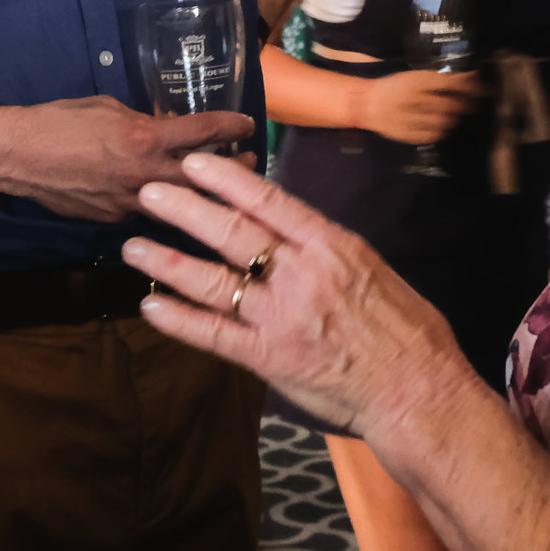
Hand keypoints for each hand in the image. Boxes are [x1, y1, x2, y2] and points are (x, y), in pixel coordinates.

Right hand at [0, 95, 253, 222]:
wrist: (18, 156)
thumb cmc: (60, 120)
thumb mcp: (108, 108)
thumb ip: (143, 120)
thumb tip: (163, 128)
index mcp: (145, 137)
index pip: (204, 132)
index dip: (233, 126)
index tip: (250, 125)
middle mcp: (144, 174)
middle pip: (205, 178)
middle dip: (234, 171)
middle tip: (251, 163)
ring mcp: (129, 203)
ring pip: (178, 203)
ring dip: (200, 193)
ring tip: (218, 187)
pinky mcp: (112, 219)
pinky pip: (143, 211)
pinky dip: (158, 203)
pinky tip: (163, 198)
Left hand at [122, 151, 472, 441]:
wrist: (417, 389)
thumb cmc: (404, 328)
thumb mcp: (371, 267)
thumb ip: (326, 246)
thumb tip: (289, 225)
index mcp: (331, 246)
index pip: (270, 202)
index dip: (227, 178)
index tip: (196, 161)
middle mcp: (301, 275)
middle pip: (232, 234)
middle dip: (185, 209)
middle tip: (148, 191)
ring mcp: (281, 318)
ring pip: (214, 281)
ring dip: (169, 262)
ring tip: (132, 246)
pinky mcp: (269, 359)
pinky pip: (215, 336)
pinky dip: (180, 321)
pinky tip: (151, 307)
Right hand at [353, 69, 483, 144]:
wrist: (366, 104)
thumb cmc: (395, 87)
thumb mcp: (416, 77)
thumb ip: (443, 79)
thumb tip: (471, 77)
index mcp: (416, 81)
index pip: (450, 84)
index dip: (470, 87)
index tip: (481, 88)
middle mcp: (414, 99)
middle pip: (450, 105)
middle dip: (465, 105)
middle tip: (472, 104)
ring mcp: (410, 119)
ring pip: (444, 122)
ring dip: (455, 119)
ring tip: (456, 115)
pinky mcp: (407, 135)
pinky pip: (433, 135)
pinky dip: (442, 130)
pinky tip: (441, 125)